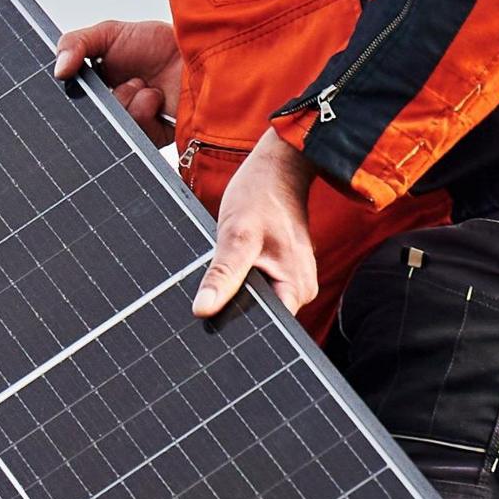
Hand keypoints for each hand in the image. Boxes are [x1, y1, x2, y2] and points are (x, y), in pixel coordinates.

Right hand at [53, 19, 183, 143]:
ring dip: (125, 99)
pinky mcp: (150, 138)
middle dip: (98, 99)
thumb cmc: (160, 45)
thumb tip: (58, 69)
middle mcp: (110, 108)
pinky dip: (143, 110)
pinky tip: (155, 99)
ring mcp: (129, 124)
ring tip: (142, 84)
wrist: (201, 54)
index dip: (68, 93)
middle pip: (85, 117)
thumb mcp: (109, 33)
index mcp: (94, 87)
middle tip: (107, 85)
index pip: (69, 99)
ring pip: (109, 124)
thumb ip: (75, 43)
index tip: (68, 80)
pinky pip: (133, 133)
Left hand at [194, 129, 318, 319]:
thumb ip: (223, 274)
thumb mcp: (237, 234)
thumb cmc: (262, 194)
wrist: (277, 167)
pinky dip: (235, 284)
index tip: (207, 330)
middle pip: (258, 317)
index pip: (265, 328)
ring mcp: (289, 280)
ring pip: (254, 302)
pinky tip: (220, 278)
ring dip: (232, 297)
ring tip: (210, 288)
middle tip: (200, 306)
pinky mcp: (278, 271)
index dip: (235, 330)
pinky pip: (254, 287)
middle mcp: (298, 289)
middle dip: (231, 314)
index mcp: (296, 288)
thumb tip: (203, 309)